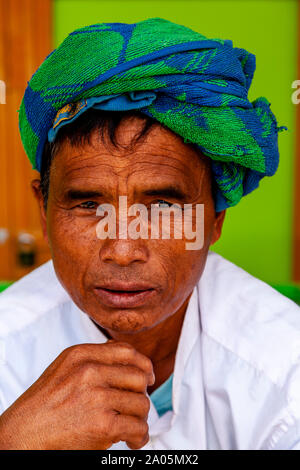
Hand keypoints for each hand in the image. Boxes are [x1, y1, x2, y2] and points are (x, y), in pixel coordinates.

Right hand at [0, 341, 154, 449]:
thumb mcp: (64, 368)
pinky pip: (138, 427)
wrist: (22, 434)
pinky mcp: (102, 424)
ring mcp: (96, 397)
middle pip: (138, 377)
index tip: (147, 377)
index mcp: (81, 355)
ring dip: (140, 418)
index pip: (126, 351)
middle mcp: (89, 371)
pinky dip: (140, 437)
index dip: (143, 365)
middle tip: (136, 407)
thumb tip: (126, 356)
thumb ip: (92, 359)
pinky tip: (132, 441)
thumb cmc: (43, 404)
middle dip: (141, 394)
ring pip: (141, 403)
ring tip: (131, 427)